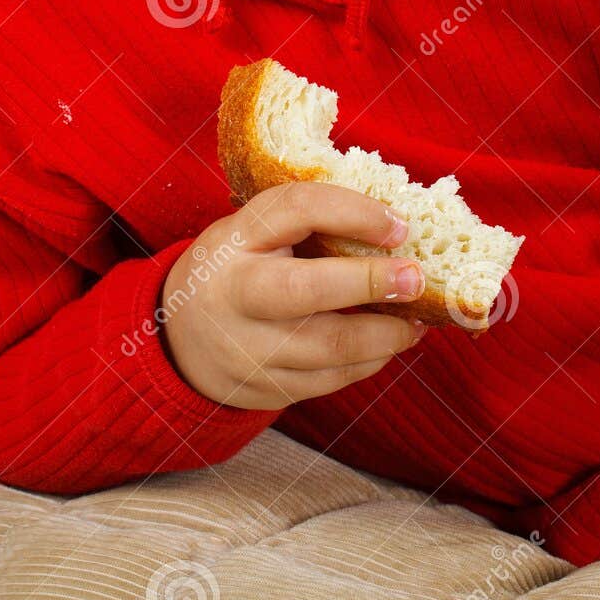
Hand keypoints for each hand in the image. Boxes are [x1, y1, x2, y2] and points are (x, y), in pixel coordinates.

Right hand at [160, 181, 426, 409]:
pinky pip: (331, 379)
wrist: (180, 340)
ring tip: (419, 319)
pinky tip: (389, 342)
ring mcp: (248, 350)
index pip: (294, 209)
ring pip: (329, 348)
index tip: (398, 225)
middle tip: (417, 279)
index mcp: (236, 240)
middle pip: (305, 290)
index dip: (351, 212)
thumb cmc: (238, 267)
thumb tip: (396, 226)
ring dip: (387, 333)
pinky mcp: (266, 390)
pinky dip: (370, 360)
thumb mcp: (257, 231)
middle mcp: (236, 295)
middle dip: (369, 283)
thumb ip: (311, 221)